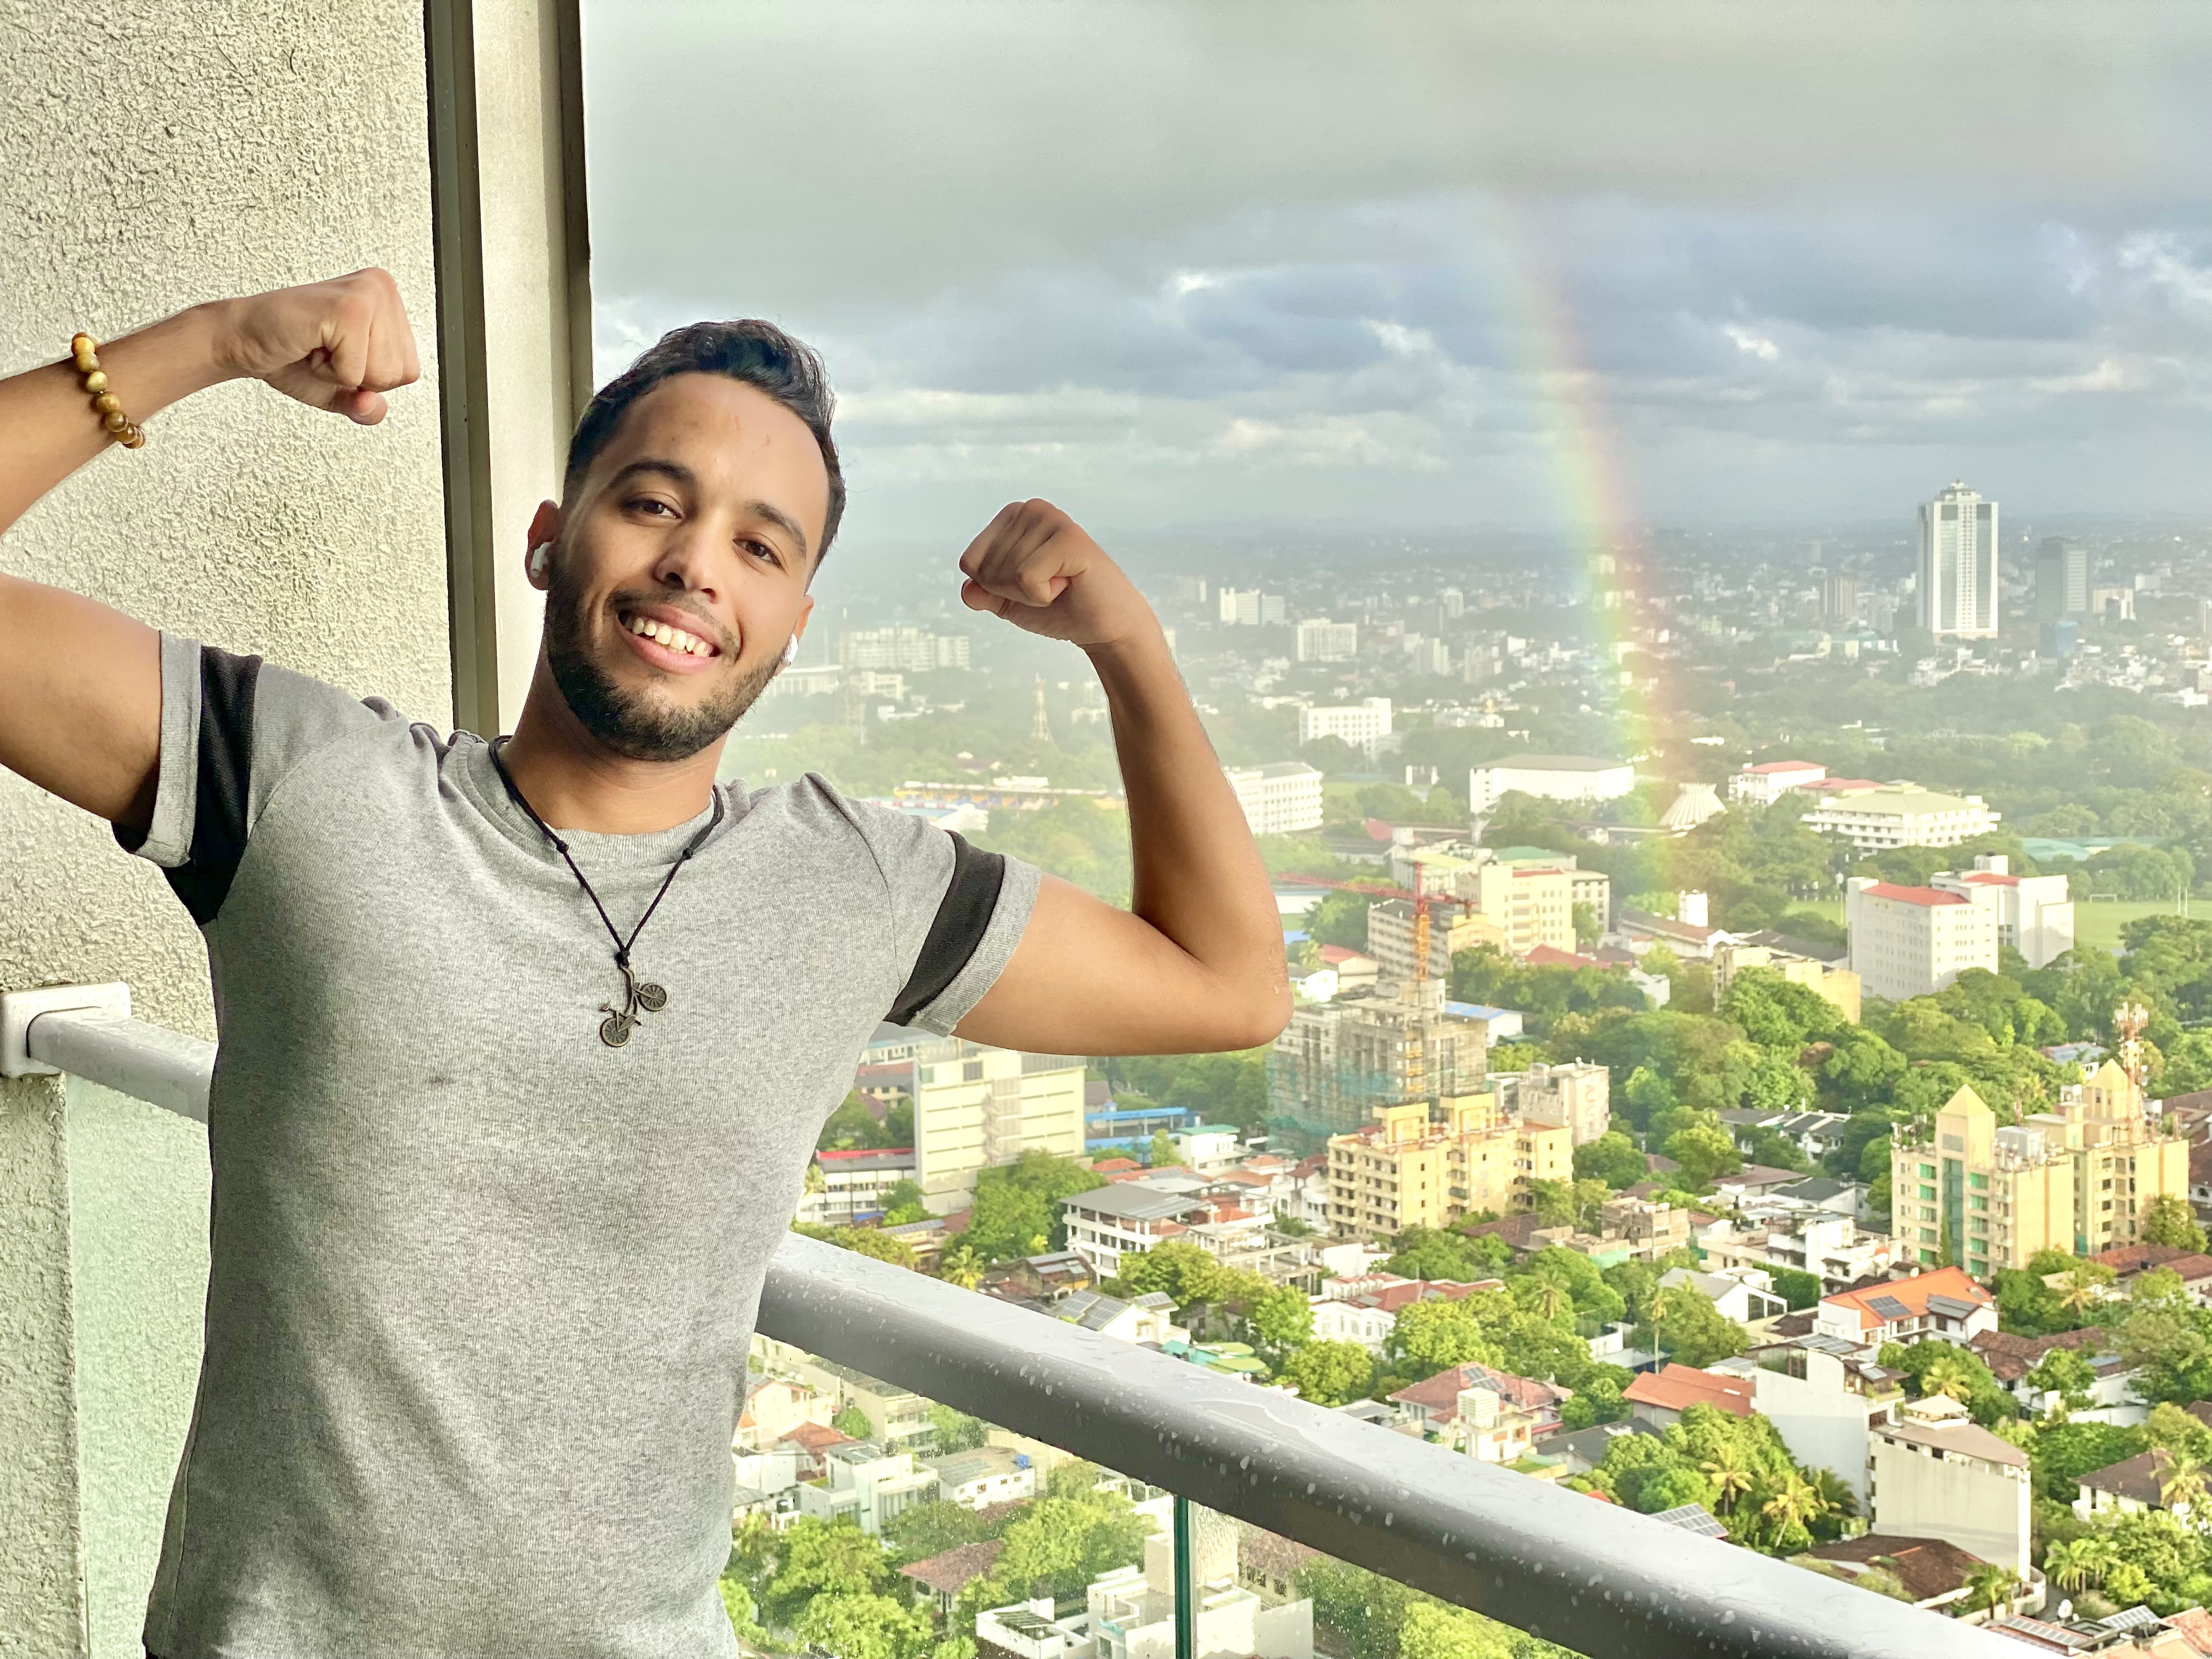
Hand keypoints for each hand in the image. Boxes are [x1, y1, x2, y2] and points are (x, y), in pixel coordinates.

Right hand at [206, 268, 421, 423]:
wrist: (241, 340)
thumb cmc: (290, 356)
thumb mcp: (343, 390)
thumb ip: (369, 406)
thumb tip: (373, 407)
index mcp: (388, 299)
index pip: (409, 370)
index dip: (370, 378)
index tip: (338, 354)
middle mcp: (381, 288)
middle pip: (401, 373)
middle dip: (359, 377)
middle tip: (324, 350)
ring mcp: (367, 294)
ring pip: (383, 374)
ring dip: (342, 373)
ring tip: (317, 346)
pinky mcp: (349, 309)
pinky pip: (357, 372)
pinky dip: (328, 372)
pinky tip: (309, 345)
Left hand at [957, 499, 1155, 650]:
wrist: (1103, 625)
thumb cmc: (1058, 607)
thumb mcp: (1007, 602)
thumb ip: (981, 593)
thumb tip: (968, 589)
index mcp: (1011, 516)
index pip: (969, 562)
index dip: (995, 588)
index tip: (1029, 585)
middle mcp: (1030, 508)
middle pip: (986, 569)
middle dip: (1014, 592)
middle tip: (1050, 587)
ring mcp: (1051, 518)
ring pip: (1006, 573)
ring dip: (1031, 595)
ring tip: (1061, 584)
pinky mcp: (1069, 537)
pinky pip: (1026, 578)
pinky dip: (1043, 595)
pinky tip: (1068, 584)